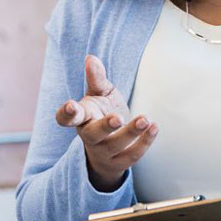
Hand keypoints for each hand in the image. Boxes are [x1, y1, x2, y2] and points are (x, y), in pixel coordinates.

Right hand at [54, 55, 158, 191]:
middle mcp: (89, 136)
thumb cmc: (102, 113)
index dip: (66, 114)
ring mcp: (103, 152)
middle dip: (105, 126)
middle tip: (118, 118)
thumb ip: (96, 78)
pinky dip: (144, 143)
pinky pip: (131, 155)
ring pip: (115, 146)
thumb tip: (90, 58)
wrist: (110, 147)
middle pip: (92, 134)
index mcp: (82, 118)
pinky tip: (154, 128)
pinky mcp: (119, 162)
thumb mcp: (100, 94)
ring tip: (146, 119)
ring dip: (131, 133)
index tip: (71, 105)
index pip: (67, 118)